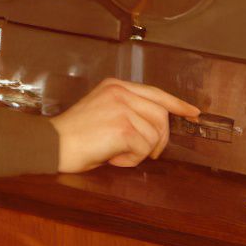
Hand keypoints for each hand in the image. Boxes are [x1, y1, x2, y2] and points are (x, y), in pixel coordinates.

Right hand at [51, 78, 198, 172]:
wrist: (53, 144)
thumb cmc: (74, 134)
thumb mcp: (102, 110)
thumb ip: (126, 109)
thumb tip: (155, 127)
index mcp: (115, 85)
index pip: (155, 92)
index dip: (177, 104)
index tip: (193, 112)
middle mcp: (120, 92)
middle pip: (161, 116)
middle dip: (159, 140)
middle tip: (144, 153)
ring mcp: (122, 108)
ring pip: (155, 136)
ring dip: (140, 152)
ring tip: (117, 153)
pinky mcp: (123, 127)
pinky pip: (144, 149)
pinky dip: (130, 160)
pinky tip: (112, 157)